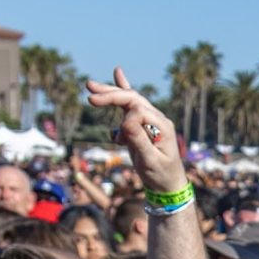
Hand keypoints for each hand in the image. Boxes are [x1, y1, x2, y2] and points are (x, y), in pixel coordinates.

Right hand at [87, 68, 186, 193]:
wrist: (168, 185)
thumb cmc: (161, 175)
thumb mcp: (150, 161)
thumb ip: (139, 140)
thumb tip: (126, 121)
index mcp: (161, 126)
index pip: (138, 109)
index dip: (124, 116)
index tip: (120, 138)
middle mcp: (156, 118)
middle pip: (132, 99)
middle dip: (111, 95)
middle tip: (90, 95)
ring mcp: (149, 120)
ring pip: (129, 100)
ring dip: (110, 93)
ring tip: (90, 85)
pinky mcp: (142, 125)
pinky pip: (131, 105)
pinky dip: (122, 91)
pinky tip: (118, 73)